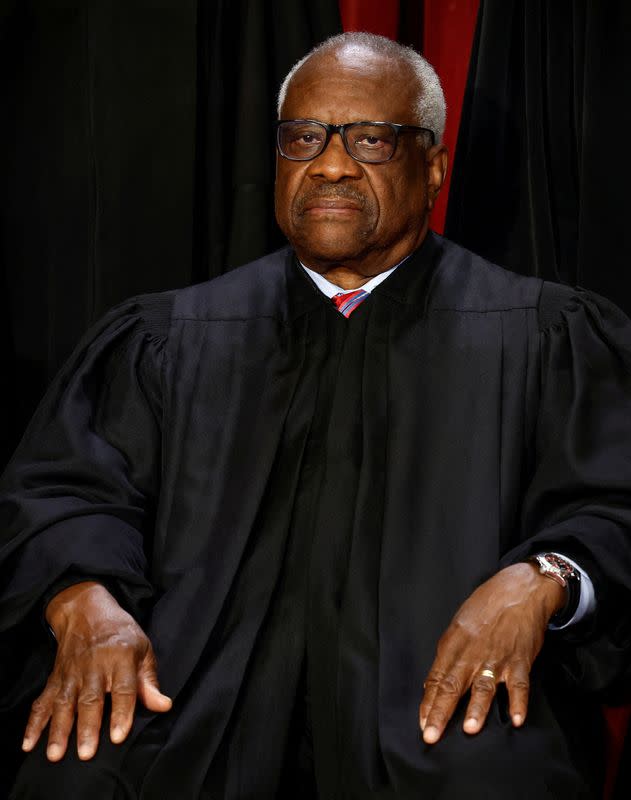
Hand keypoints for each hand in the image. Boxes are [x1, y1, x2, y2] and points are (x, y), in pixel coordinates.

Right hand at [22, 581, 171, 761]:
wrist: (86, 609)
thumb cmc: (120, 632)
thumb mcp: (142, 648)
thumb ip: (150, 681)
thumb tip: (163, 705)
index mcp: (121, 658)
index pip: (123, 689)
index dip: (122, 712)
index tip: (118, 736)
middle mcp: (94, 666)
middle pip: (91, 699)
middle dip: (87, 727)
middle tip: (86, 753)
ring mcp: (72, 672)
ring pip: (65, 703)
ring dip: (59, 729)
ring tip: (56, 754)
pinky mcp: (56, 677)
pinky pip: (43, 701)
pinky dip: (34, 723)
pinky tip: (29, 743)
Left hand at [419, 562, 564, 744]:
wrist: (519, 589)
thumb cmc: (486, 606)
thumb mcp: (459, 623)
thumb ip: (449, 653)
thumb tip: (435, 682)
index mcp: (454, 642)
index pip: (437, 676)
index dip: (429, 701)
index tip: (422, 722)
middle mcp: (473, 652)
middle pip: (454, 685)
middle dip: (441, 712)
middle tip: (431, 735)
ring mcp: (497, 657)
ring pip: (484, 685)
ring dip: (477, 708)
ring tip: (469, 729)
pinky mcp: (520, 659)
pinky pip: (519, 684)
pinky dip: (518, 702)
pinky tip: (515, 719)